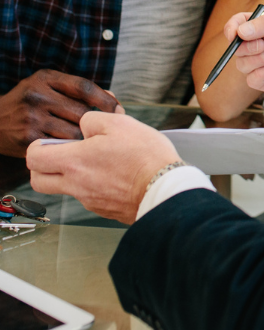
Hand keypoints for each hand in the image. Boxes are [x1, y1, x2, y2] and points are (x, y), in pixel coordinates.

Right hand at [0, 70, 123, 157]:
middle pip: (81, 111)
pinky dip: (69, 148)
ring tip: (88, 140)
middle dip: (96, 122)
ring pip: (73, 131)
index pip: (84, 87)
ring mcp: (31, 118)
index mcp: (46, 79)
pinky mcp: (27, 139)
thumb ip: (78, 90)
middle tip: (106, 130)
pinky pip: (59, 146)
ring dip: (84, 137)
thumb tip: (113, 100)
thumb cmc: (31, 102)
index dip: (105, 100)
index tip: (118, 109)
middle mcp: (37, 96)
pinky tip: (73, 149)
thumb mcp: (49, 86)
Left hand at [27, 112, 179, 224]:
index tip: (48, 142)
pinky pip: (88, 196)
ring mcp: (89, 200)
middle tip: (61, 154)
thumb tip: (84, 125)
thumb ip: (93, 120)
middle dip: (42, 167)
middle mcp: (75, 184)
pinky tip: (115, 174)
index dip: (36, 147)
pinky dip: (94, 185)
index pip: (33, 158)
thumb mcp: (120, 123)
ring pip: (65, 189)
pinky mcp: (103, 209)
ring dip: (71, 175)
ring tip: (97, 162)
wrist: (164, 188)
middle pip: (38, 181)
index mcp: (75, 161)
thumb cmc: (144, 156)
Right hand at [225, 11, 263, 106]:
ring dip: (255, 60)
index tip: (233, 33)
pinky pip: (253, 81)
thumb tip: (241, 30)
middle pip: (239, 46)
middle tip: (261, 45)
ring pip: (243, 64)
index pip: (243, 24)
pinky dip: (260, 74)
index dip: (233, 27)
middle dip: (244, 46)